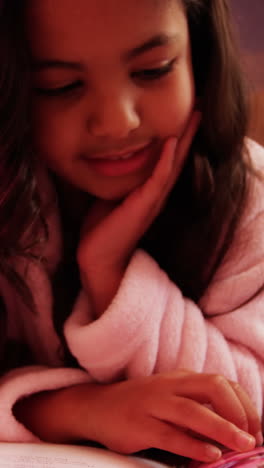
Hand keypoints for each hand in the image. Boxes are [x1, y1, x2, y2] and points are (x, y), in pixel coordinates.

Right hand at [73, 370, 259, 460]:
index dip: (244, 404)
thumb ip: (198, 407)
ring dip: (222, 428)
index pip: (222, 382)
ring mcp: (153, 403)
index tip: (256, 427)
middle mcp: (169, 386)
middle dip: (238, 411)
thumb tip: (233, 429)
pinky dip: (193, 445)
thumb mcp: (172, 396)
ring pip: (192, 411)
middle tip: (252, 437)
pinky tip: (210, 455)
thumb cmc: (142, 405)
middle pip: (212, 387)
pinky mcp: (139, 424)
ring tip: (243, 445)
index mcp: (181, 378)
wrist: (98, 407)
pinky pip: (170, 434)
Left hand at [77, 111, 200, 315]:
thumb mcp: (111, 198)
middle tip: (200, 109)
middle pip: (177, 159)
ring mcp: (152, 201)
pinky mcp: (144, 206)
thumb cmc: (103, 230)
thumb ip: (119, 181)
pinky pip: (158, 178)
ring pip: (173, 165)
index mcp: (148, 193)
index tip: (184, 117)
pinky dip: (166, 160)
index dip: (178, 139)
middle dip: (188, 133)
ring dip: (185, 140)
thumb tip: (113, 161)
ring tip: (195, 117)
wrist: (98, 258)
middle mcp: (156, 195)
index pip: (167, 161)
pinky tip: (172, 141)